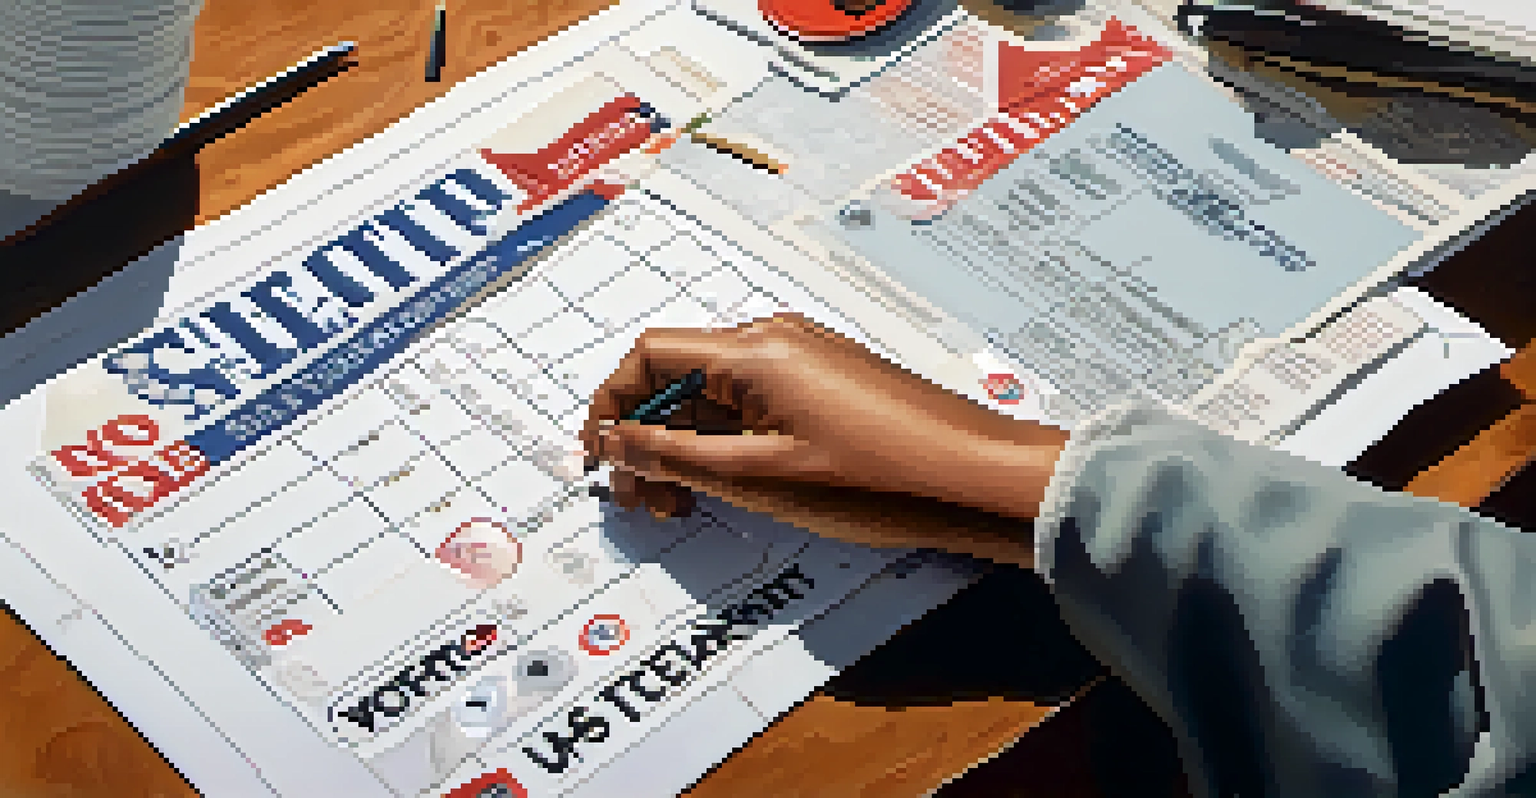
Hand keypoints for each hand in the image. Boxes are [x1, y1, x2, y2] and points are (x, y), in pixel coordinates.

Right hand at [581, 314, 1068, 562]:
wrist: (979, 481)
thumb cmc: (877, 480)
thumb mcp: (758, 478)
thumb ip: (675, 456)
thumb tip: (614, 438)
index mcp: (753, 350)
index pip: (649, 356)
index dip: (611, 405)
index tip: (600, 459)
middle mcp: (774, 339)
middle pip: (680, 376)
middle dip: (647, 437)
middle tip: (644, 502)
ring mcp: (806, 359)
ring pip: (717, 395)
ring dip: (686, 446)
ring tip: (684, 506)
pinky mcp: (829, 383)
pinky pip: (755, 403)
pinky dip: (727, 443)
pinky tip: (730, 487)